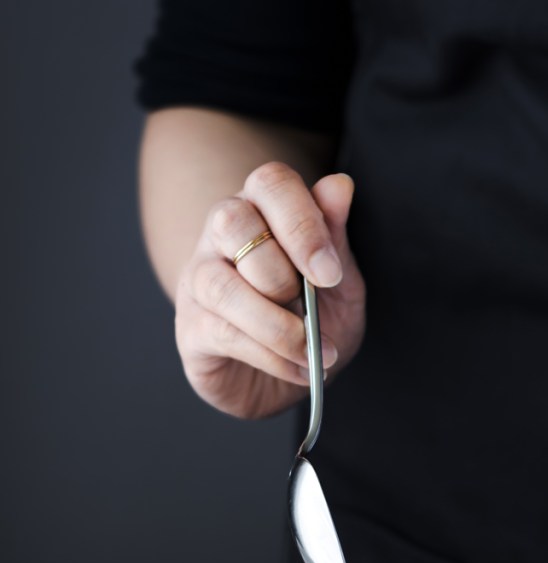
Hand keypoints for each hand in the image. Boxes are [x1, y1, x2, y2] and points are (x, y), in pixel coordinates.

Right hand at [175, 164, 364, 417]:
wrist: (287, 378)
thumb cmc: (311, 320)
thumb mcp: (340, 283)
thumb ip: (335, 238)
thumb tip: (340, 185)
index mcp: (262, 211)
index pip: (270, 183)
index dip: (303, 223)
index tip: (331, 274)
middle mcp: (220, 237)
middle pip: (232, 222)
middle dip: (281, 275)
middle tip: (313, 312)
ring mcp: (198, 281)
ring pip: (221, 286)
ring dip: (277, 326)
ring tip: (312, 352)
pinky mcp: (191, 329)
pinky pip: (223, 334)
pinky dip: (271, 357)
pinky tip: (297, 368)